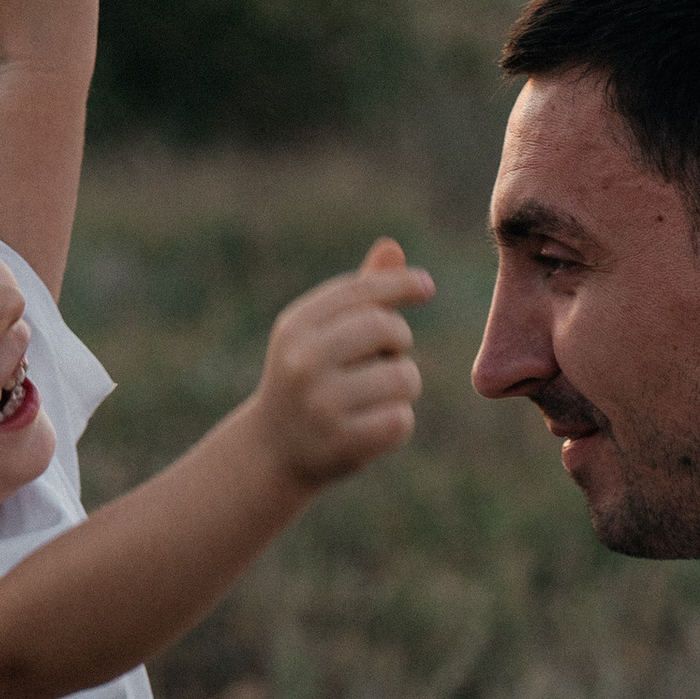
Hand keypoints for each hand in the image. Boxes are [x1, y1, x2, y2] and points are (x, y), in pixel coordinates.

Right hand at [252, 238, 432, 488]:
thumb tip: (392, 248)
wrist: (272, 450)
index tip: (427, 286)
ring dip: (403, 385)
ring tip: (378, 395)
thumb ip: (357, 296)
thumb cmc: (307, 381)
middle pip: (387, 328)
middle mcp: (303, 361)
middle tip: (387, 357)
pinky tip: (373, 425)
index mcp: (296, 327)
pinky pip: (401, 419)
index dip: (400, 284)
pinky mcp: (342, 442)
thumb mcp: (319, 334)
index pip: (361, 292)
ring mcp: (321, 403)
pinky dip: (397, 422)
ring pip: (403, 377)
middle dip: (400, 340)